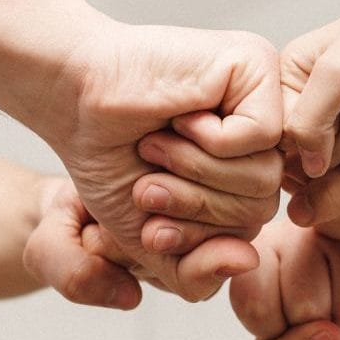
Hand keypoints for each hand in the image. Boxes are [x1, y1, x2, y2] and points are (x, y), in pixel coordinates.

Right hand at [40, 19, 282, 301]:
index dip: (197, 242)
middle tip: (147, 186)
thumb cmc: (112, 163)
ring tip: (156, 147)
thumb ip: (198, 274)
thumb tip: (248, 260)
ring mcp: (265, 102)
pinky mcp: (258, 65)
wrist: (74, 101)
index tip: (149, 228)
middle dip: (195, 207)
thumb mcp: (152, 243)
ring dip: (197, 171)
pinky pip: (262, 133)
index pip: (249, 236)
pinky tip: (181, 117)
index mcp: (244, 180)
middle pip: (262, 207)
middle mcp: (264, 141)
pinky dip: (211, 139)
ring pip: (266, 174)